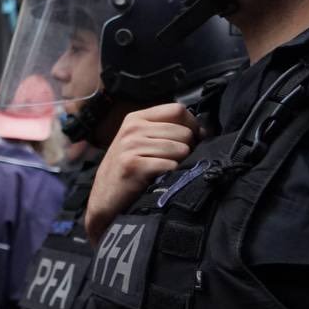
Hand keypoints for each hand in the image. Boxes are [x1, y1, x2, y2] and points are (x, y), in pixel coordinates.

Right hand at [85, 103, 200, 244]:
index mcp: (136, 118)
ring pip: (180, 149)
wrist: (104, 198)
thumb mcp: (140, 141)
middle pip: (183, 131)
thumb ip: (166, 130)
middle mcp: (132, 128)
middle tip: (175, 161)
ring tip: (165, 170)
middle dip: (187, 148)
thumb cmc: (128, 170)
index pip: (178, 110)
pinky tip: (160, 178)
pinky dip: (171, 174)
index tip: (191, 140)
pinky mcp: (133, 166)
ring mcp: (131, 146)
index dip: (192, 125)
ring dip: (179, 163)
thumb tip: (203, 130)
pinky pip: (170, 165)